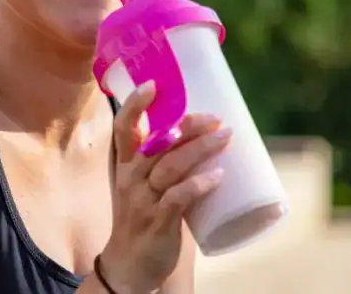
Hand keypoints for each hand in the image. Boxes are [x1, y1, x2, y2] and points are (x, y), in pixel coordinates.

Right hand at [98, 81, 231, 292]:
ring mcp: (143, 199)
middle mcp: (131, 177)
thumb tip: (204, 133)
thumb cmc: (143, 216)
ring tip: (225, 138)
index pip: (124, 127)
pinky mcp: (158, 221)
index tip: (154, 85)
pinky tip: (217, 176)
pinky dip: (199, 185)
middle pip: (157, 143)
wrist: (130, 265)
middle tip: (215, 117)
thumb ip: (165, 160)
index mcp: (126, 163)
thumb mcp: (143, 183)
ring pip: (171, 166)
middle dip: (187, 126)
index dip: (136, 104)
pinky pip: (179, 198)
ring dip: (200, 150)